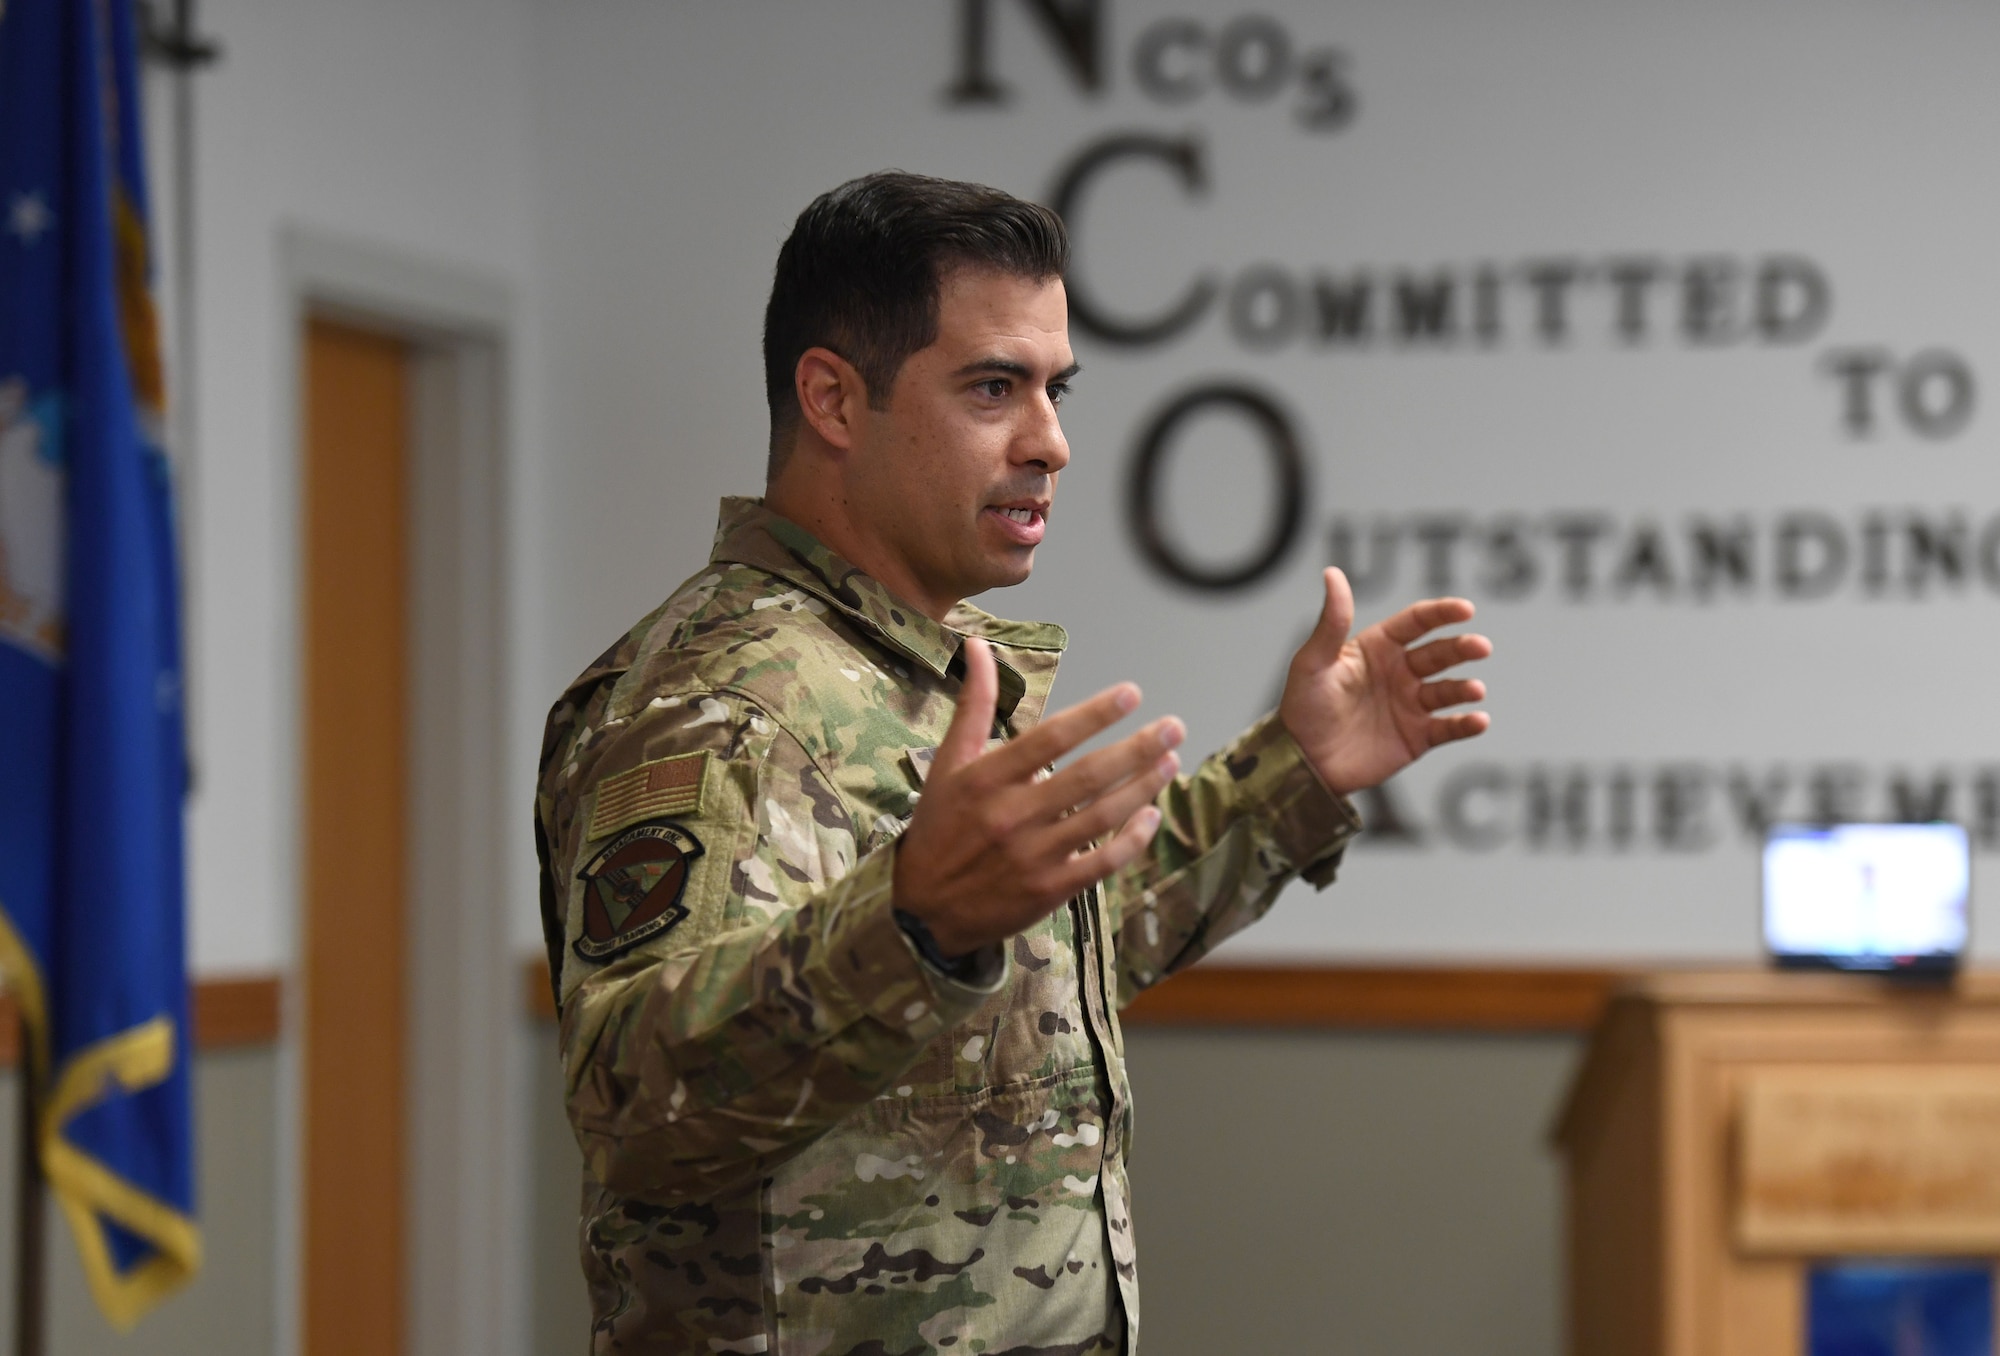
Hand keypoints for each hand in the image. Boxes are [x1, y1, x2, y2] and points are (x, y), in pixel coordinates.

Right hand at [893, 637, 1184, 956]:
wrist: (925, 908)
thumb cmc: (940, 826)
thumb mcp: (948, 763)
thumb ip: (973, 704)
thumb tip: (978, 645)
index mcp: (987, 778)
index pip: (1051, 738)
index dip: (1096, 713)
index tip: (1132, 693)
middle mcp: (1012, 814)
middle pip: (1087, 776)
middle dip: (1137, 748)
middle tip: (1174, 727)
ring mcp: (1034, 855)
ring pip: (1101, 816)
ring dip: (1142, 788)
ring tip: (1171, 762)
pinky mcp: (1050, 889)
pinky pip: (1102, 861)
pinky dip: (1132, 839)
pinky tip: (1151, 815)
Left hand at [1279, 567, 1491, 794]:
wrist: (1302, 762)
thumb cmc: (1303, 707)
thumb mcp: (1313, 662)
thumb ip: (1331, 621)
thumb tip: (1332, 573)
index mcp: (1378, 648)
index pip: (1416, 622)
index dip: (1441, 613)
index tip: (1464, 609)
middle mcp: (1399, 672)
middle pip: (1440, 652)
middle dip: (1462, 648)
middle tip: (1480, 647)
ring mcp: (1410, 705)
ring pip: (1448, 689)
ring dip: (1465, 688)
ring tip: (1474, 690)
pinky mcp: (1417, 737)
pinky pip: (1448, 728)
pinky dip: (1466, 724)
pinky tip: (1478, 720)